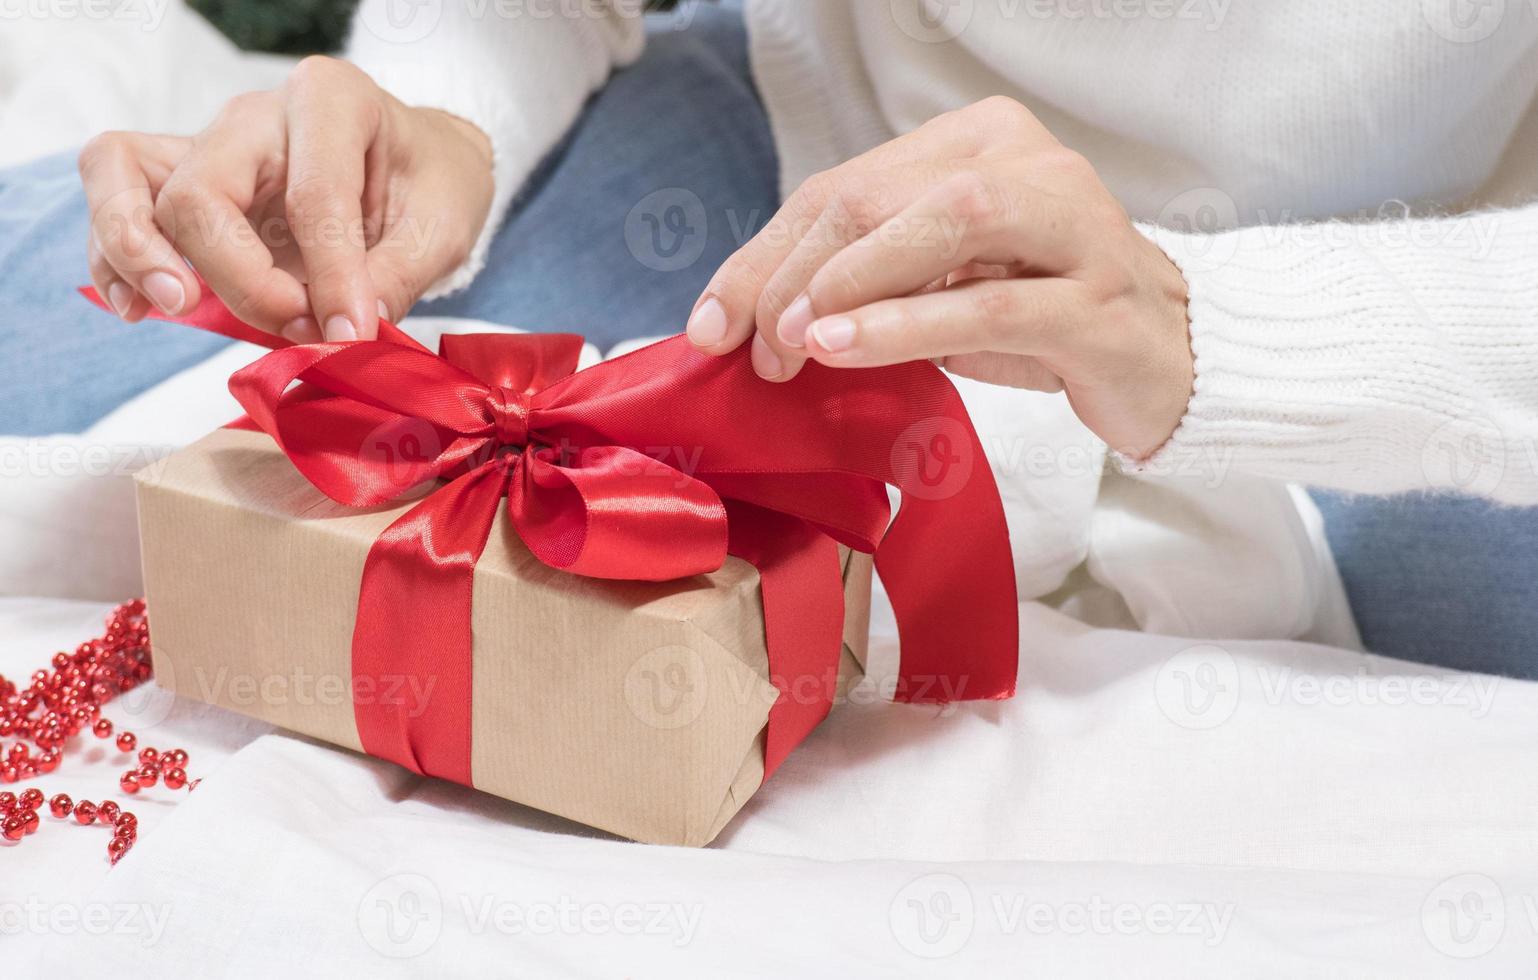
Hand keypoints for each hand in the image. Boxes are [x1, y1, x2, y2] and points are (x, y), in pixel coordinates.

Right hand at [78, 56, 493, 341]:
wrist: (420, 165)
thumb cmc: (431, 184)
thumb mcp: (440, 229)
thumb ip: (393, 279)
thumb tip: (341, 335)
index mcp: (331, 100)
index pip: (312, 195)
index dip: (329, 276)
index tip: (350, 334)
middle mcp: (257, 115)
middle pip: (203, 192)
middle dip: (239, 276)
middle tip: (293, 326)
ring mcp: (212, 144)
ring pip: (126, 175)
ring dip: (137, 249)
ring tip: (176, 304)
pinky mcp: (185, 181)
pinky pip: (119, 197)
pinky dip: (115, 254)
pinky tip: (140, 308)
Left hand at [685, 96, 1192, 459]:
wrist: (1167, 361)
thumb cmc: (1041, 320)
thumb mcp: (941, 289)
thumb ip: (868, 279)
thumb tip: (758, 313)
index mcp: (978, 142)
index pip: (845, 186)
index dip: (766, 252)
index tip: (713, 320)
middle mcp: (1026, 162)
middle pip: (875, 196)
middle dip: (792, 272)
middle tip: (750, 344)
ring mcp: (1072, 223)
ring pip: (939, 225)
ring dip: (846, 284)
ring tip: (789, 341)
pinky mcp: (1097, 298)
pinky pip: (987, 303)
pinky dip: (904, 324)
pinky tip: (844, 346)